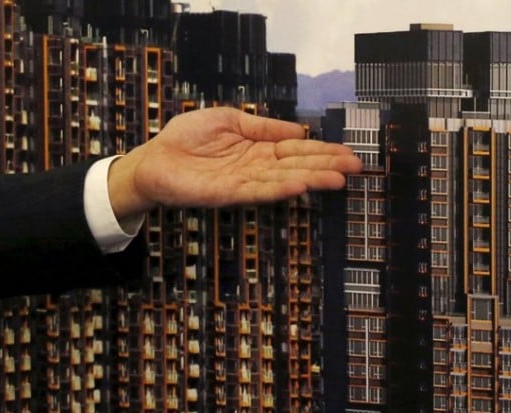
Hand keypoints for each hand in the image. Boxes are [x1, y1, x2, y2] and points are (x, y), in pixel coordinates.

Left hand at [106, 106, 361, 216]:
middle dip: (327, 166)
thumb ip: (263, 126)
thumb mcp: (229, 119)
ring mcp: (245, 182)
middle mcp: (257, 167)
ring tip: (338, 179)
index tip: (349, 155)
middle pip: (298, 166)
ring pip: (285, 180)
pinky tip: (300, 185)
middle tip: (356, 168)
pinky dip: (280, 188)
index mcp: (259, 149)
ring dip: (312, 179)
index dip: (323, 151)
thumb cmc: (187, 139)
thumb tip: (298, 130)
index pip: (297, 150)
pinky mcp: (229, 193)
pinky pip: (259, 190)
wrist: (154, 160)